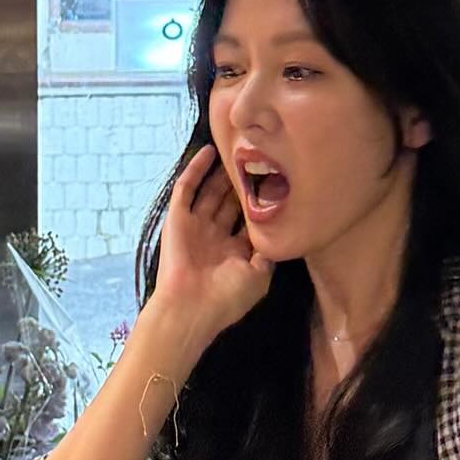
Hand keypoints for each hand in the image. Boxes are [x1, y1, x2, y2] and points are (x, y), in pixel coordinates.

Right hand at [149, 146, 273, 347]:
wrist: (191, 308)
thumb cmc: (227, 297)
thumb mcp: (259, 276)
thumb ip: (269, 252)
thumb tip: (282, 232)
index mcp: (233, 252)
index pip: (249, 221)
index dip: (261, 203)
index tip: (280, 182)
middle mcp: (215, 237)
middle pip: (230, 203)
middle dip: (243, 184)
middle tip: (260, 160)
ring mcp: (195, 226)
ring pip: (210, 192)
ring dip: (222, 174)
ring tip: (237, 151)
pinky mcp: (177, 219)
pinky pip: (186, 188)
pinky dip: (196, 170)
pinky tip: (209, 152)